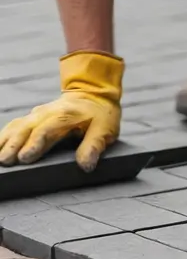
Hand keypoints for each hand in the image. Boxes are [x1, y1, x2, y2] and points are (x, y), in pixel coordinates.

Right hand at [0, 51, 122, 171]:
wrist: (93, 92)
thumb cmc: (101, 114)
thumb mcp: (105, 129)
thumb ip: (94, 146)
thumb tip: (85, 166)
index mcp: (65, 116)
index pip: (46, 131)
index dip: (35, 144)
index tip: (25, 158)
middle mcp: (47, 113)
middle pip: (27, 128)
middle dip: (14, 145)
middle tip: (5, 161)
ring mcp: (38, 114)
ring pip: (18, 126)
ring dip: (6, 140)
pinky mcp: (33, 116)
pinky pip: (16, 124)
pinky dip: (5, 135)